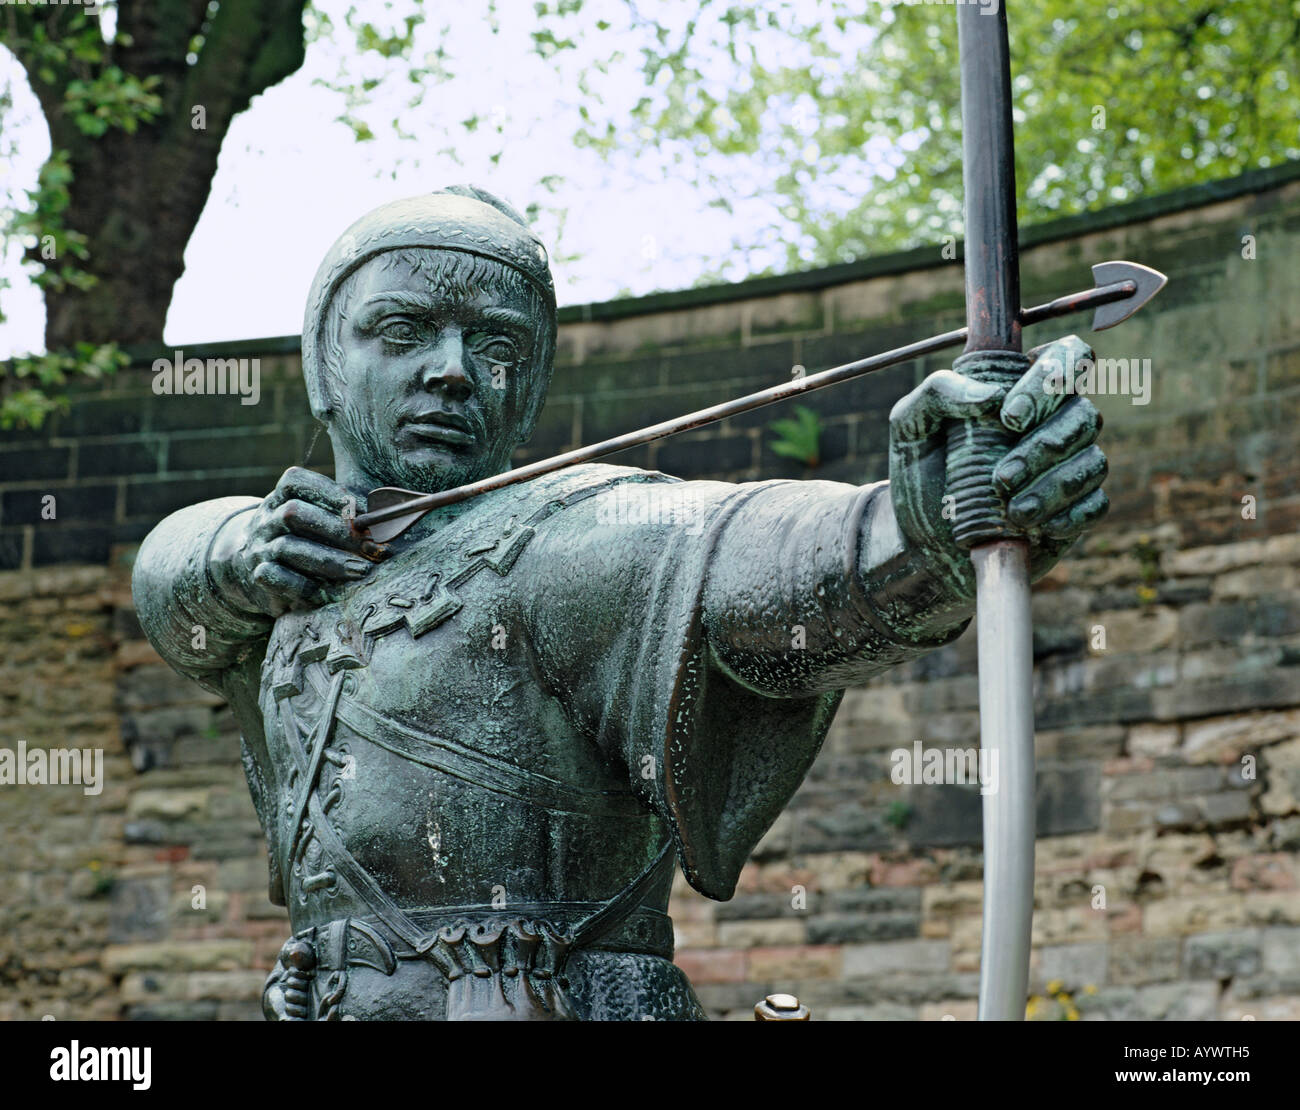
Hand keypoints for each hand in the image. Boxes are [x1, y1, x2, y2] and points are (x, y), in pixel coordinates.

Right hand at [211, 467, 387, 616]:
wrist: (250, 565)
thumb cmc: (302, 537)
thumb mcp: (315, 518)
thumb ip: (345, 512)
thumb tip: (391, 511)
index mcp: (280, 496)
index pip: (295, 481)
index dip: (329, 491)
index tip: (362, 509)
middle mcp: (266, 519)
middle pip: (294, 513)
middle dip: (337, 530)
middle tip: (372, 546)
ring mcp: (258, 547)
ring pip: (288, 548)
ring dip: (330, 560)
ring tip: (362, 570)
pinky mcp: (257, 576)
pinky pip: (275, 578)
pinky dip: (303, 585)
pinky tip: (328, 592)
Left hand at [888, 335, 1107, 601]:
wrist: (922, 537)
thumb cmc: (919, 471)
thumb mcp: (910, 424)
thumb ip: (939, 392)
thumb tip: (991, 396)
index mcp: (1022, 388)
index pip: (1067, 356)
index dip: (1053, 378)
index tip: (1010, 417)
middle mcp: (1054, 421)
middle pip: (1084, 414)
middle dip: (1044, 448)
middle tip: (1001, 479)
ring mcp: (1068, 465)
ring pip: (1092, 462)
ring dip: (1054, 487)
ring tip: (1014, 512)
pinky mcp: (1074, 508)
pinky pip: (1096, 504)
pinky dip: (1071, 515)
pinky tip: (1039, 527)